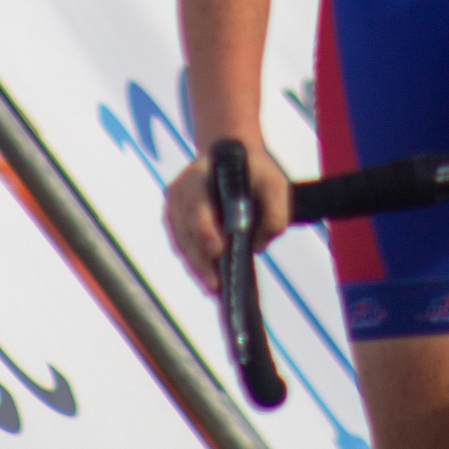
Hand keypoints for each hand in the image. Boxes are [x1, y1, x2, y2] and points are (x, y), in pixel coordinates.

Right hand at [163, 139, 290, 294]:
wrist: (232, 156)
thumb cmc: (254, 172)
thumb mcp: (274, 184)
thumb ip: (275, 212)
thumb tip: (258, 245)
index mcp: (200, 174)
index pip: (197, 204)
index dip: (204, 229)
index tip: (217, 250)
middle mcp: (180, 192)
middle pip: (186, 231)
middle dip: (201, 261)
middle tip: (216, 286)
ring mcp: (174, 209)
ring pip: (183, 245)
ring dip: (197, 269)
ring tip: (216, 291)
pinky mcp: (176, 224)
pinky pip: (184, 249)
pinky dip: (196, 267)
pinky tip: (210, 284)